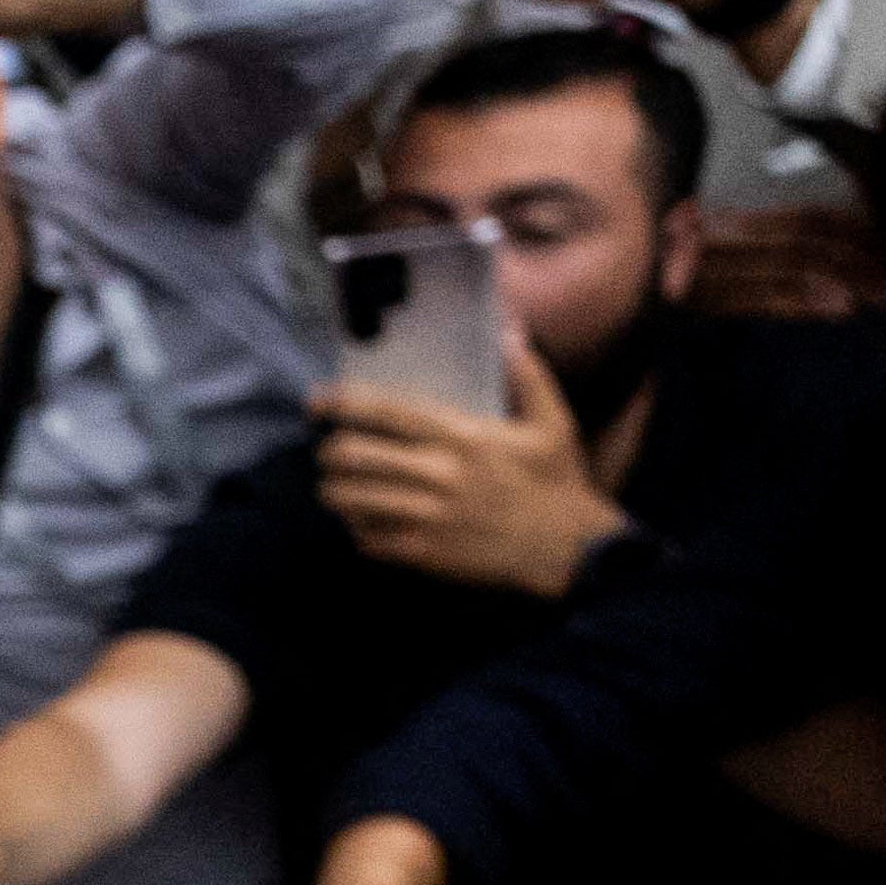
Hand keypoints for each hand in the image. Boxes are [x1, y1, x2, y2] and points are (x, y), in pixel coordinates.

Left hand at [309, 336, 628, 596]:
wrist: (569, 550)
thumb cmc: (558, 482)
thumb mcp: (553, 423)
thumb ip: (528, 375)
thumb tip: (510, 332)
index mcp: (464, 437)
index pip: (388, 413)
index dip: (344, 403)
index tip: (316, 400)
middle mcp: (439, 473)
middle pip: (354, 455)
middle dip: (330, 452)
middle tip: (331, 452)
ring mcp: (427, 515)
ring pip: (350, 498)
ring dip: (335, 491)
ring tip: (337, 487)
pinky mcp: (422, 553)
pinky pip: (365, 537)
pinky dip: (357, 528)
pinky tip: (362, 522)